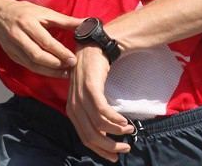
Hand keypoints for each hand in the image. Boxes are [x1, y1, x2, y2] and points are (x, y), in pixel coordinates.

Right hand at [0, 0, 82, 77]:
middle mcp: (18, 35)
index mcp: (27, 22)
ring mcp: (13, 47)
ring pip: (32, 64)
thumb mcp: (43, 11)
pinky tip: (52, 71)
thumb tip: (85, 23)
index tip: (73, 58)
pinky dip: (41, 70)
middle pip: (38, 55)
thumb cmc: (23, 11)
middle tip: (71, 66)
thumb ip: (64, 20)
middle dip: (56, 64)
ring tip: (64, 73)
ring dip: (49, 71)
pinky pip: (27, 66)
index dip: (60, 51)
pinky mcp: (11, 54)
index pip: (45, 41)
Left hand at [66, 45, 133, 161]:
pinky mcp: (90, 87)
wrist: (92, 48)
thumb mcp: (87, 97)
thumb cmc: (92, 73)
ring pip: (98, 125)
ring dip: (117, 131)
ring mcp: (81, 96)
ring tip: (129, 129)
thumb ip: (92, 114)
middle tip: (125, 147)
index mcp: (72, 111)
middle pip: (91, 136)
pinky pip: (102, 111)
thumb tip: (104, 136)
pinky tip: (124, 121)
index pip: (84, 138)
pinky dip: (115, 119)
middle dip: (110, 146)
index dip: (100, 150)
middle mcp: (73, 105)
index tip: (115, 156)